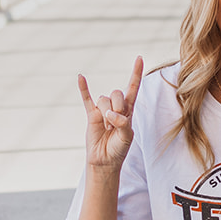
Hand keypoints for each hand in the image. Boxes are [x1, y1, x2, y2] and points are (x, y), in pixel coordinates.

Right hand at [77, 58, 142, 172]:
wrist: (105, 161)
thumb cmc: (119, 149)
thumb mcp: (127, 136)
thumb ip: (123, 123)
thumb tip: (111, 113)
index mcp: (129, 110)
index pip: (133, 87)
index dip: (136, 73)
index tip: (139, 58)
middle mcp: (116, 106)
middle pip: (116, 93)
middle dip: (117, 106)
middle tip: (115, 123)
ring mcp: (102, 110)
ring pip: (103, 99)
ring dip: (106, 114)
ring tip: (107, 129)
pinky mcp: (91, 115)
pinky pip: (87, 99)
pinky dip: (83, 88)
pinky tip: (80, 77)